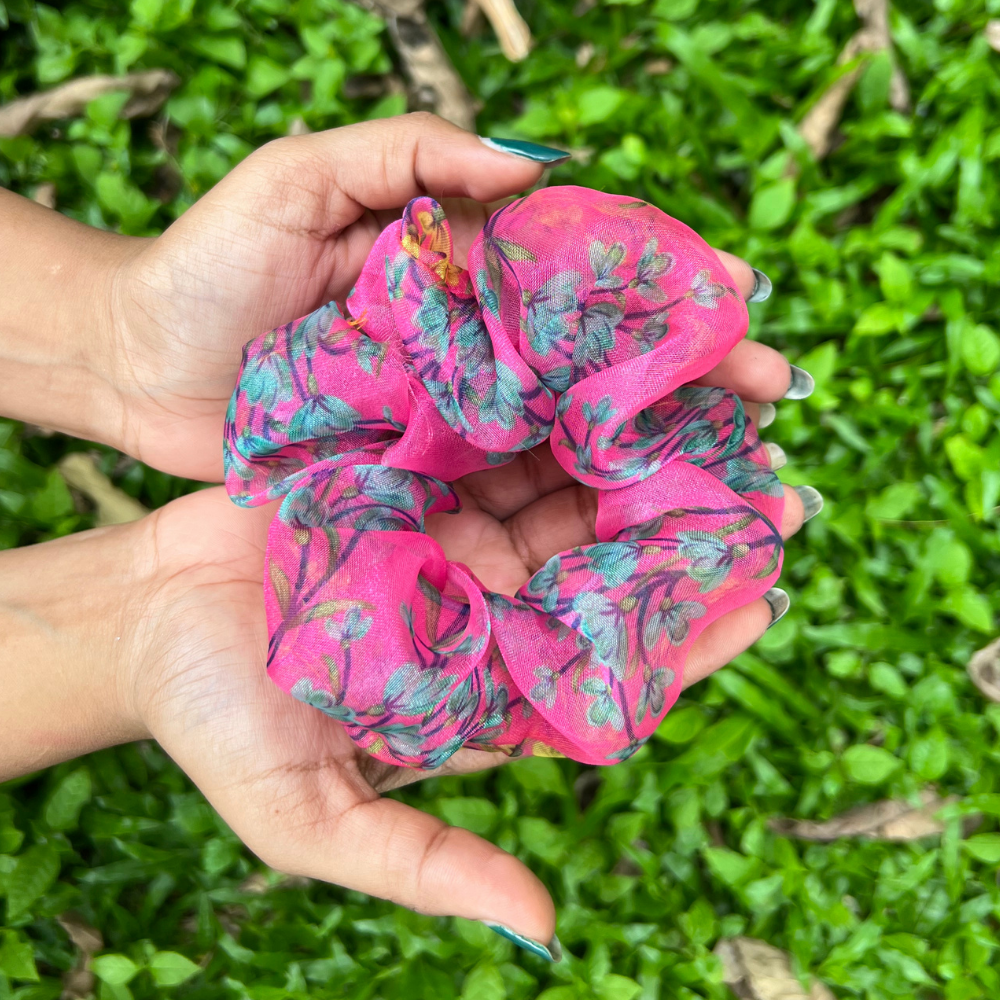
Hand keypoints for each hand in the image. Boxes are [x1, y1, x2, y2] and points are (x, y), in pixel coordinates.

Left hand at [110, 113, 797, 483]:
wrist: (135, 367)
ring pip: (571, 441)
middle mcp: (474, 356)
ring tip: (738, 471)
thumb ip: (410, 155)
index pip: (587, 282)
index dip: (663, 288)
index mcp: (462, 279)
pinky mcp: (423, 491)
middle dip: (689, 379)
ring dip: (655, 455)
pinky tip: (640, 528)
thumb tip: (534, 165)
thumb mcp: (299, 181)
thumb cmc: (209, 267)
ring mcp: (454, 429)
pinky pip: (509, 505)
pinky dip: (576, 516)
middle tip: (772, 397)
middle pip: (600, 369)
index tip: (738, 295)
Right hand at [132, 441, 806, 956]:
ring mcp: (448, 527)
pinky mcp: (410, 467)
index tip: (760, 602)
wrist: (139, 618)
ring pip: (563, 489)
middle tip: (777, 495)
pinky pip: (492, 436)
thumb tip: (543, 927)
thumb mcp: (312, 817)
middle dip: (683, 532)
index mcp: (478, 682)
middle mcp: (479, 599)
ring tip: (720, 422)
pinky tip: (604, 379)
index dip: (685, 638)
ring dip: (635, 460)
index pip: (604, 665)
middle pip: (603, 565)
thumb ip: (424, 864)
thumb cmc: (219, 721)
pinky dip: (547, 411)